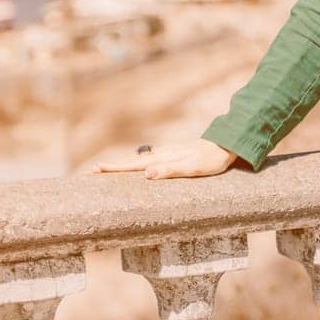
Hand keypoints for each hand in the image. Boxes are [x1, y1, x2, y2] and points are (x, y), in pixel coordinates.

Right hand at [94, 139, 238, 178]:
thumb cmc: (211, 160)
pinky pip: (149, 160)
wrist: (226, 145)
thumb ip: (170, 170)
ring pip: (139, 160)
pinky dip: (136, 164)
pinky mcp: (173, 154)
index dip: (115, 168)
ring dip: (123, 165)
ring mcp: (167, 153)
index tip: (96, 170)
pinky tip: (136, 167)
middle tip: (93, 171)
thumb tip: (146, 174)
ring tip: (108, 170)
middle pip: (132, 161)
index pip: (134, 165)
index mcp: (163, 157)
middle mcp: (163, 154)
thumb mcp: (192, 168)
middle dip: (113, 166)